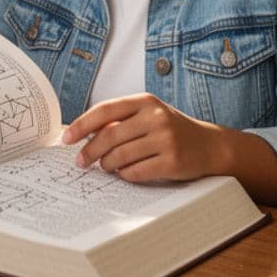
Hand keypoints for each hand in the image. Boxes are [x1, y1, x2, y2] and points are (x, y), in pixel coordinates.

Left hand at [61, 94, 223, 182]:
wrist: (209, 145)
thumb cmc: (170, 130)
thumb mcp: (148, 115)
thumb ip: (121, 120)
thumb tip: (82, 133)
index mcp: (145, 101)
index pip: (104, 110)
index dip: (82, 125)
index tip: (66, 138)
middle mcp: (155, 117)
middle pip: (109, 135)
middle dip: (89, 151)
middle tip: (80, 161)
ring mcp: (165, 139)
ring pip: (120, 156)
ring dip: (107, 165)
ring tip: (105, 167)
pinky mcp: (173, 161)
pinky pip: (136, 172)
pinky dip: (125, 175)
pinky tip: (125, 173)